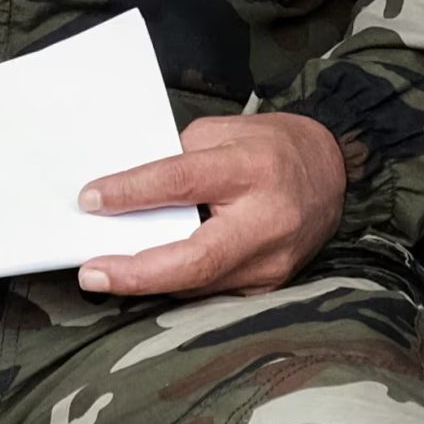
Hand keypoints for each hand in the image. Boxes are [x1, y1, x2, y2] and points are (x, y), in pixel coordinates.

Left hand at [75, 111, 346, 299]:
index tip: (90, 201)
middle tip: (92, 273)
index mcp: (252, 169)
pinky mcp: (270, 285)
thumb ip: (178, 160)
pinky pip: (213, 291)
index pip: (182, 182)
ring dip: (148, 282)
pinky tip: (148, 279)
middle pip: (196, 258)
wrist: (333, 173)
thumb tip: (126, 193)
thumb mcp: (223, 133)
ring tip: (107, 273)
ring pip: (199, 283)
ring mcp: (272, 261)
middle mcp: (267, 221)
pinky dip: (176, 285)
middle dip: (138, 272)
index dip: (132, 193)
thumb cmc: (270, 147)